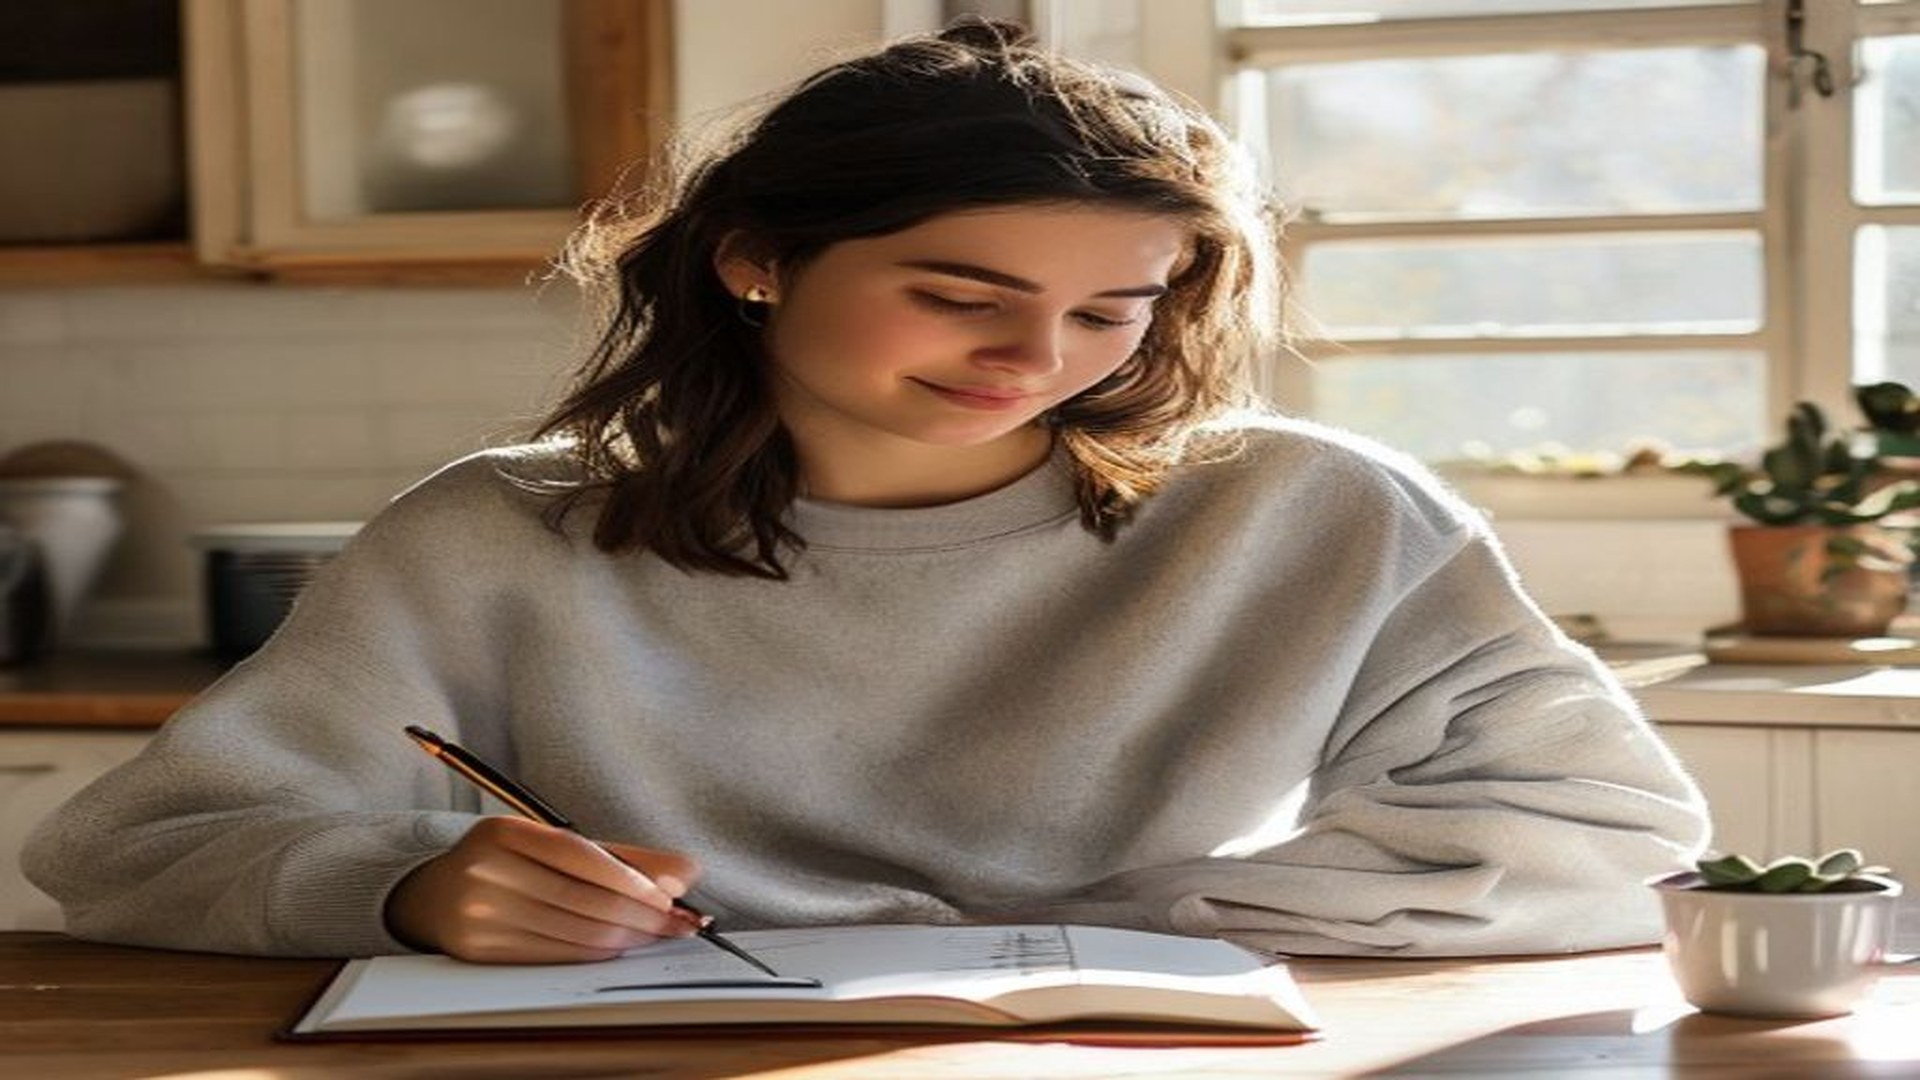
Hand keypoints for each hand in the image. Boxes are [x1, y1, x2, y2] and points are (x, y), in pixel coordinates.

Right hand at [385, 815, 703, 962]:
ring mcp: (479, 913)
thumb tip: (685, 872)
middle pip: (582, 899)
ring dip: (626, 937)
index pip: (581, 856)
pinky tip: (619, 947)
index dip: (633, 879)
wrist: (434, 895)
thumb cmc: (510, 864)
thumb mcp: (553, 845)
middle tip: (680, 923)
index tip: (673, 895)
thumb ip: (620, 856)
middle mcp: (487, 871)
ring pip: (573, 930)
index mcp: (504, 831)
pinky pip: (553, 954)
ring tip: (658, 935)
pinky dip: (595, 952)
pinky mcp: (479, 950)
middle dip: (641, 914)